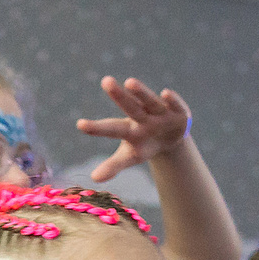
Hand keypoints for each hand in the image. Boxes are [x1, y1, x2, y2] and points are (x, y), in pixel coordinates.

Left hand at [76, 78, 193, 179]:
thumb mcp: (130, 157)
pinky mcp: (179, 111)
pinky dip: (172, 100)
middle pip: (129, 106)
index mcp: (128, 129)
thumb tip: (94, 178)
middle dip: (118, 96)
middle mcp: (141, 116)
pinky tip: (165, 93)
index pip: (111, 128)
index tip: (79, 125)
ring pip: (149, 101)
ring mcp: (160, 112)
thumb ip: (113, 166)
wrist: (170, 138)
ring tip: (129, 83)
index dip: (97, 128)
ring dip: (141, 92)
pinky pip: (175, 104)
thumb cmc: (145, 145)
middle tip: (105, 81)